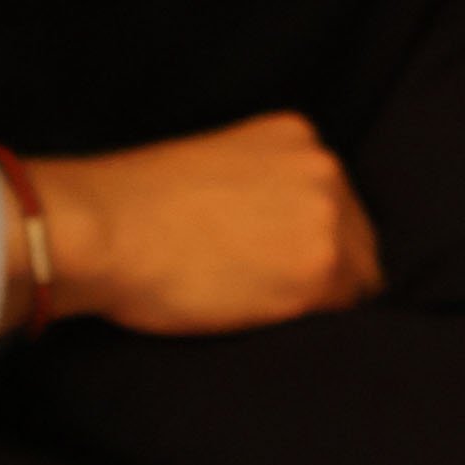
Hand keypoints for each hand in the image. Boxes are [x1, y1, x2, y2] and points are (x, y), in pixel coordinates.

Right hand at [2, 112, 381, 337]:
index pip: (337, 203)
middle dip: (326, 272)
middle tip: (274, 300)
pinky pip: (341, 316)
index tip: (284, 269)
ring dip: (321, 302)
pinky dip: (313, 328)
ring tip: (264, 314)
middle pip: (358, 240)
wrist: (106, 228)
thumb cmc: (133, 208)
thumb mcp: (212, 166)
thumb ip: (259, 187)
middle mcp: (325, 169)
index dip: (314, 244)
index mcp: (297, 137)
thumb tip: (272, 234)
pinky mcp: (318, 273)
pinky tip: (268, 325)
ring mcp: (327, 220)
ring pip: (357, 280)